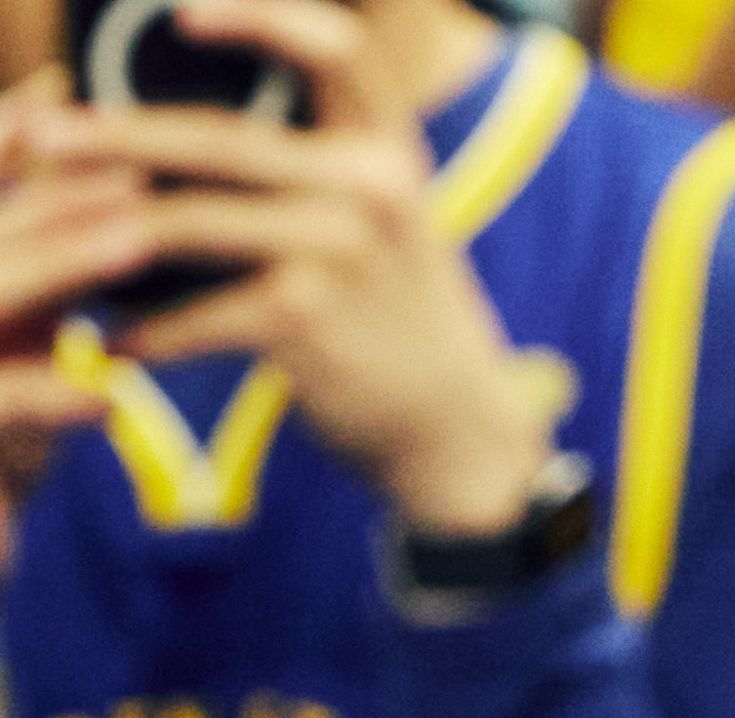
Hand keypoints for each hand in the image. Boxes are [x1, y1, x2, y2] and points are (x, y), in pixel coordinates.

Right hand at [0, 66, 142, 538]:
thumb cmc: (11, 435)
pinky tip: (106, 397)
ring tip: (135, 238)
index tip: (73, 83)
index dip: (18, 137)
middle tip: (138, 157)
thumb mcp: (29, 345)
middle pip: (0, 233)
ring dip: (61, 263)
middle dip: (62, 191)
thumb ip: (58, 280)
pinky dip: (47, 402)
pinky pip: (0, 410)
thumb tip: (128, 204)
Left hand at [55, 0, 565, 527]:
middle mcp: (369, 186)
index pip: (333, 47)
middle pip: (218, 139)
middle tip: (45, 133)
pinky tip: (120, 341)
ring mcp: (339, 252)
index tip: (183, 13)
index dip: (262, 15)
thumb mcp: (389, 212)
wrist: (456, 426)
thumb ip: (327, 155)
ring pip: (194, 221)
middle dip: (118, 134)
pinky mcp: (310, 321)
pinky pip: (204, 313)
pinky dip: (154, 331)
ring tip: (56, 237)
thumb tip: (206, 124)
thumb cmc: (400, 313)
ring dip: (108, 230)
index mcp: (385, 146)